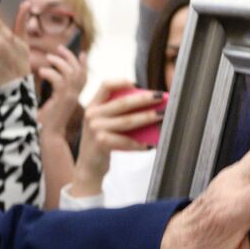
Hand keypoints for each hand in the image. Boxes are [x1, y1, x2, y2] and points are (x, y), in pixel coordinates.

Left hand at [36, 46, 86, 131]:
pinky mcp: (62, 100)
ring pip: (70, 72)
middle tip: (59, 48)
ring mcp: (70, 97)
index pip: (84, 75)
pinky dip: (50, 73)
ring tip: (48, 58)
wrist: (49, 136)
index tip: (81, 52)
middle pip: (78, 70)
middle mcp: (76, 95)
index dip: (84, 63)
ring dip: (59, 62)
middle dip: (70, 56)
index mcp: (76, 95)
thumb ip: (56, 91)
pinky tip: (41, 72)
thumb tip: (50, 77)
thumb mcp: (54, 102)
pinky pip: (59, 80)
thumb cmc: (48, 123)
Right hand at [70, 81, 164, 196]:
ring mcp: (96, 129)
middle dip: (145, 99)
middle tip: (161, 97)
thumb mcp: (103, 123)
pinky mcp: (101, 143)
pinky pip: (127, 141)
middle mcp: (92, 115)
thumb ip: (117, 113)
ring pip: (128, 121)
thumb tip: (148, 106)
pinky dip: (140, 143)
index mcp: (93, 105)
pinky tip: (150, 145)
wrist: (88, 166)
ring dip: (147, 117)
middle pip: (123, 102)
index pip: (106, 85)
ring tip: (161, 115)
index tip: (138, 84)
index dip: (122, 82)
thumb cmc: (101, 142)